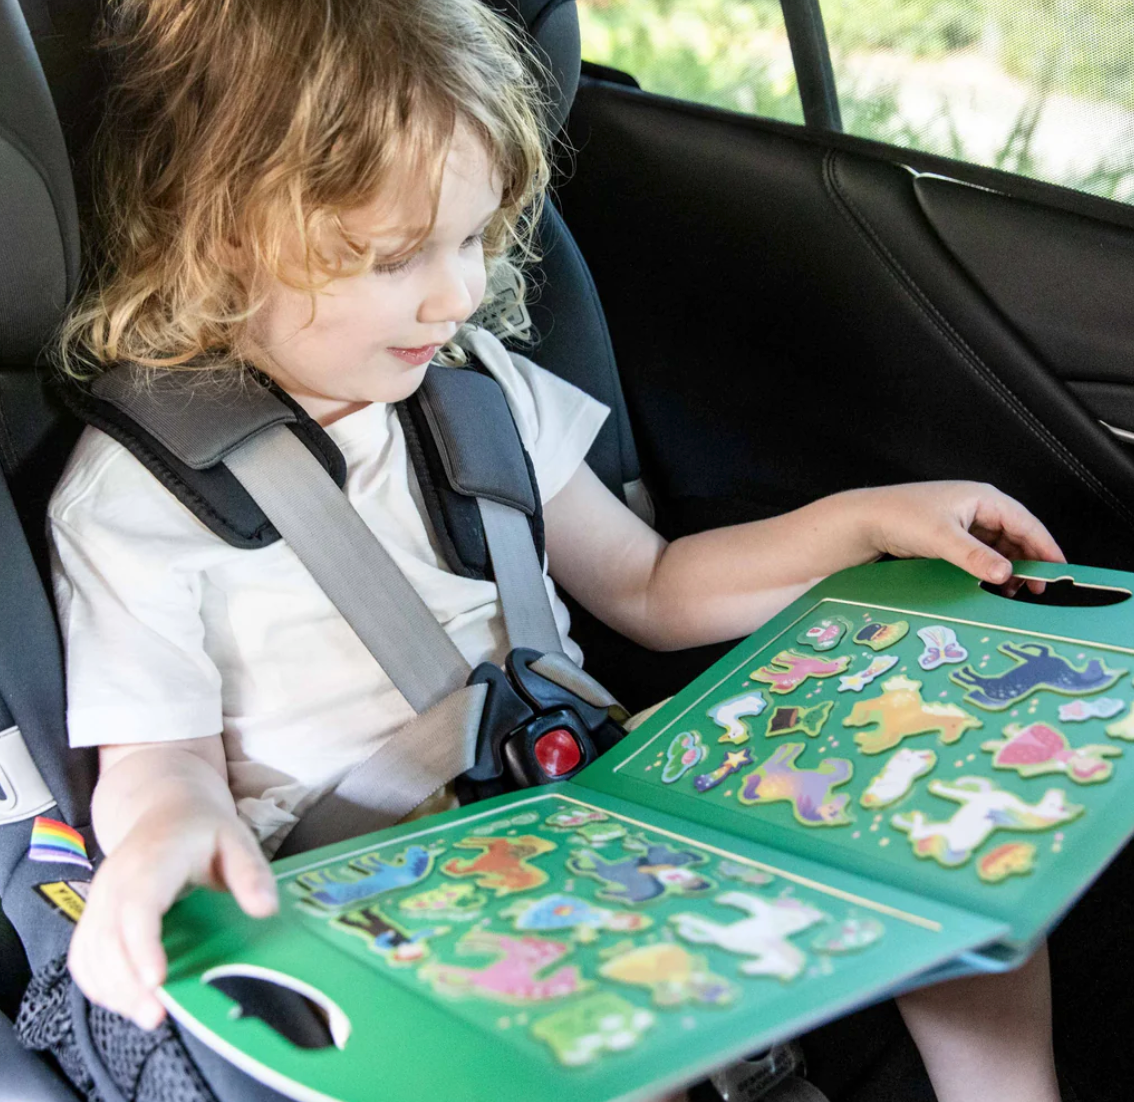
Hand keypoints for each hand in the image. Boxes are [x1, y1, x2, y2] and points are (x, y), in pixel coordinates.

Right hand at [67, 808, 276, 1029]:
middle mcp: (116, 882)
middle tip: (158, 1016)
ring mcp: (99, 899)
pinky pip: (83, 956)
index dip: (142, 946)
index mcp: (152, 862)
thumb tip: (266, 910)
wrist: (165, 808)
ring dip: (113, 991)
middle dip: (127, 983)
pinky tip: (128, 1001)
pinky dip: (99, 984)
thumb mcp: (237, 839)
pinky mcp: (93, 915)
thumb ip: (251, 873)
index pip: (137, 908)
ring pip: (90, 953)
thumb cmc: (202, 828)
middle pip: (107, 939)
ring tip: (149, 1015)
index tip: (158, 981)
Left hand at [864, 481, 1064, 583]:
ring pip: (998, 547)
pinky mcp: (950, 537)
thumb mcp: (941, 538)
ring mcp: (963, 522)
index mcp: (982, 498)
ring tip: (1010, 592)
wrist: (863, 521)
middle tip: (1034, 589)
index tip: (1058, 570)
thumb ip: (975, 556)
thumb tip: (1006, 573)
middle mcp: (976, 508)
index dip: (1045, 547)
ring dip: (1006, 568)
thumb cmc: (898, 516)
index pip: (1026, 523)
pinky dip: (988, 569)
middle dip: (1026, 561)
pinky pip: (980, 554)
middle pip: (1015, 536)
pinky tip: (988, 585)